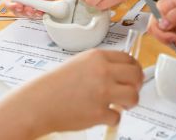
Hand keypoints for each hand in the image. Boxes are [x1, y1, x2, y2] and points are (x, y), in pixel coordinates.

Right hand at [4, 0, 67, 17]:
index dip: (11, 5)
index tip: (18, 6)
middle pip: (15, 9)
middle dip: (21, 12)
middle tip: (29, 10)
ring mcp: (29, 2)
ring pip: (25, 13)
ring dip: (30, 14)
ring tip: (35, 11)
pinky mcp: (38, 5)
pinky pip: (36, 13)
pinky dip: (38, 15)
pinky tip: (41, 13)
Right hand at [26, 49, 142, 134]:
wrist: (38, 103)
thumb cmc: (55, 85)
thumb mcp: (80, 63)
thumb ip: (101, 65)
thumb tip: (122, 72)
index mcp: (97, 57)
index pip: (129, 59)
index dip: (134, 69)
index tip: (134, 76)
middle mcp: (102, 71)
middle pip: (136, 75)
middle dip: (137, 85)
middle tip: (131, 91)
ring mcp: (102, 92)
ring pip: (133, 96)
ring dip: (130, 102)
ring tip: (121, 104)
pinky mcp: (99, 112)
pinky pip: (117, 116)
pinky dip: (111, 118)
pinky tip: (101, 115)